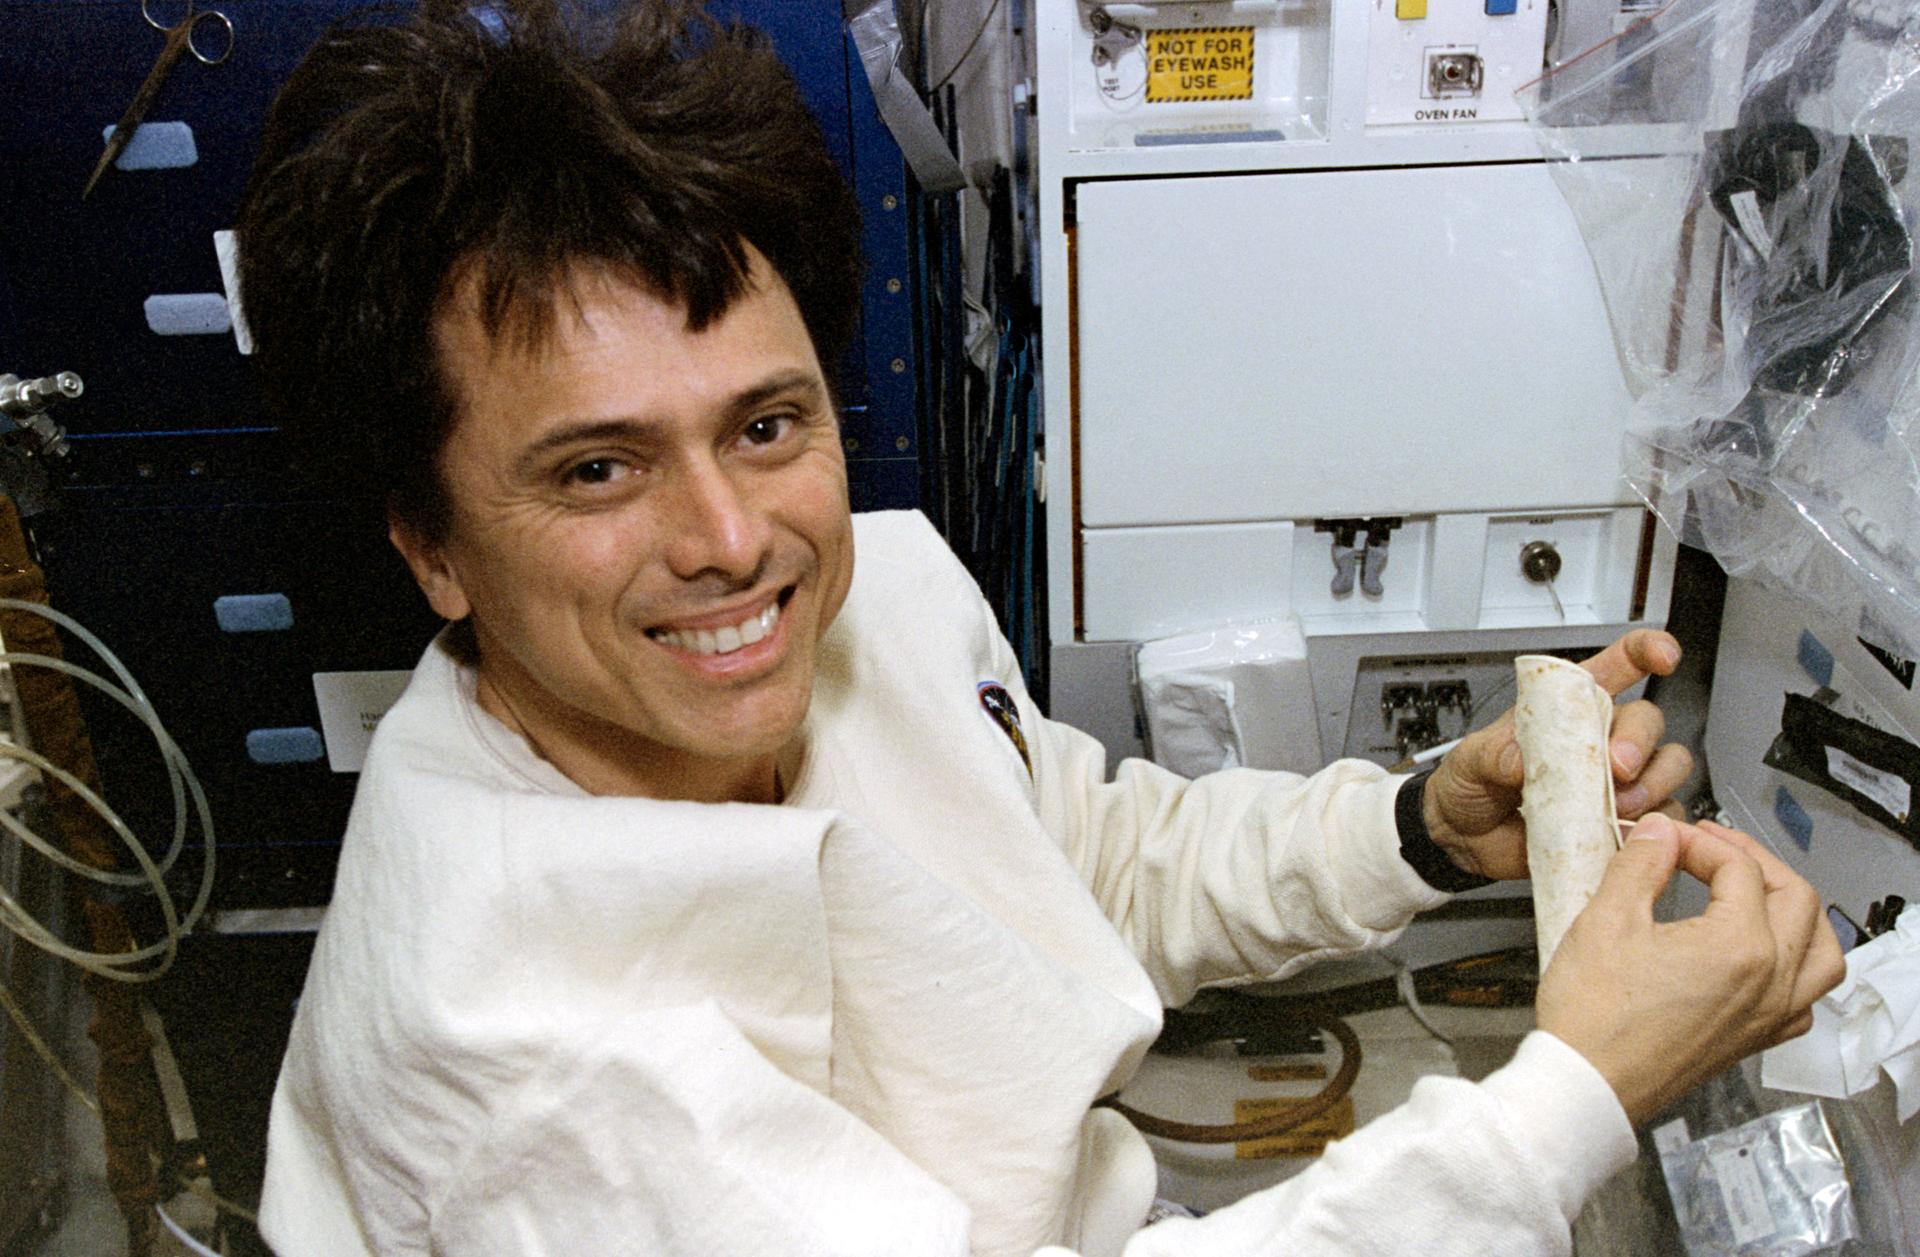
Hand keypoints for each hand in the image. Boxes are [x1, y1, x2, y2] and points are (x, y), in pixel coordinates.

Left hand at [1421, 628, 1692, 879]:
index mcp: (1568, 707)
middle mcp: (1600, 738)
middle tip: (1615, 765)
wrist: (1467, 839)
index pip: (1615, 665)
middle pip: (1647, 720)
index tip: (1662, 655)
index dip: (1644, 652)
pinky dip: (1651, 823)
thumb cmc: (1472, 785)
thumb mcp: (1469, 761)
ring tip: (1617, 804)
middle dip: (1639, 740)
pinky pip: (1663, 816)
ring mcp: (1617, 781)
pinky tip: (1621, 829)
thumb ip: (1492, 754)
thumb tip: (1521, 759)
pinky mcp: (1624, 820)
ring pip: (1667, 766)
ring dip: (1653, 783)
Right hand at [1536, 814, 1845, 1124]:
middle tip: (1709, 846)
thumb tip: (1658, 833)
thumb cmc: (1595, 1016)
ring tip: (1758, 891)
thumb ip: (1640, 865)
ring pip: (1821, 949)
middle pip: (1795, 897)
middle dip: (1753, 860)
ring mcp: (1769, 1015)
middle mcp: (1770, 981)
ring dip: (1795, 909)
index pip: (1737, 868)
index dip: (1696, 841)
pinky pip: (1806, 997)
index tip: (1660, 838)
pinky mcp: (1755, 1039)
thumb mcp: (1606, 919)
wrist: (1588, 1085)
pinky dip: (1798, 965)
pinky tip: (1767, 957)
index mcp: (1740, 946)